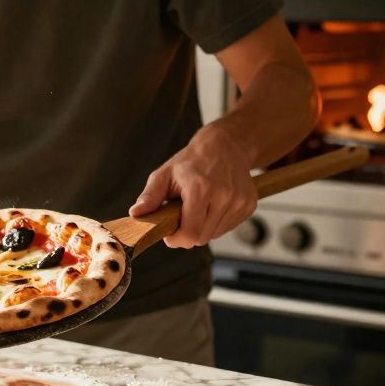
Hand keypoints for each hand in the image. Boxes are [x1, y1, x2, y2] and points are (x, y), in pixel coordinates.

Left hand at [128, 128, 256, 247]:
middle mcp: (224, 196)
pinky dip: (216, 223)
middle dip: (188, 233)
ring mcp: (239, 201)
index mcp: (201, 189)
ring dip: (202, 227)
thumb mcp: (165, 174)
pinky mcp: (249, 206)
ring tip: (198, 207)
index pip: (191, 233)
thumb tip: (136, 213)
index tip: (170, 233)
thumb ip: (150, 196)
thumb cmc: (191, 162)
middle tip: (181, 216)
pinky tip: (212, 206)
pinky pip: (227, 228)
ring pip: (215, 235)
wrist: (225, 147)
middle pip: (202, 238)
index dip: (177, 238)